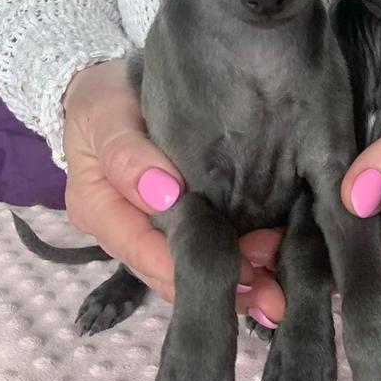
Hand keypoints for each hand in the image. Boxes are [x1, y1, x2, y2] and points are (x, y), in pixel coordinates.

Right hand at [62, 60, 284, 323]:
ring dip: (238, 279)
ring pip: (192, 267)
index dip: (191, 268)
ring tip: (281, 283)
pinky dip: (240, 258)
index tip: (241, 273)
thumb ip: (126, 153)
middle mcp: (125, 231)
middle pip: (172, 272)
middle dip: (224, 283)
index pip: (144, 252)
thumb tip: (162, 193)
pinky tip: (273, 261)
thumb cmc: (106, 99)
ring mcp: (151, 231)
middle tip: (275, 290)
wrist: (111, 90)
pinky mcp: (177, 220)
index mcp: (99, 211)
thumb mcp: (106, 114)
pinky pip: (205, 248)